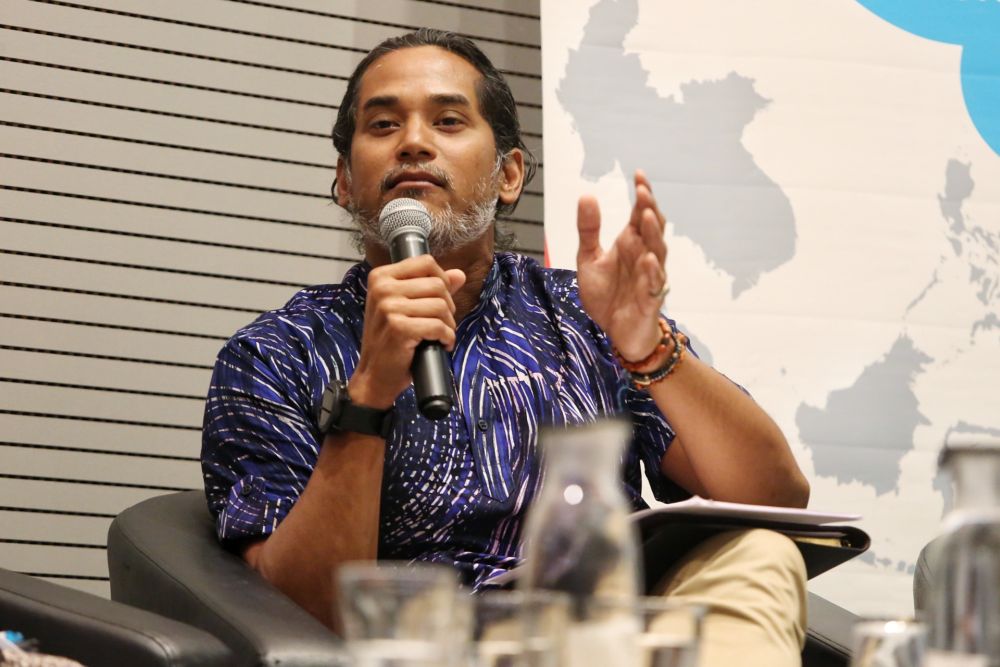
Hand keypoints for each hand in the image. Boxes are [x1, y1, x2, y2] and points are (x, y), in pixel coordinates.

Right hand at [350, 256, 465, 407]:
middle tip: (440, 323)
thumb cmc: (390, 340)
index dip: (441, 281)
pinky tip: (440, 344)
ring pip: (441, 305)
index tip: (439, 300)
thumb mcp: (406, 307)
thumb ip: (431, 288)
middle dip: (447, 307)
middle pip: (437, 285)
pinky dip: (446, 338)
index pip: (426, 263)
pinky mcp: (399, 328)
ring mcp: (389, 307)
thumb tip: (459, 275)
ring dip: (448, 324)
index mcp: (381, 277)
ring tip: (439, 335)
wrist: (374, 374)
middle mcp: (382, 288)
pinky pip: (439, 326)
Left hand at [577, 170, 667, 360]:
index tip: (638, 174)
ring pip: (658, 251)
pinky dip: (653, 271)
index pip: (640, 214)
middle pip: (652, 228)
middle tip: (642, 191)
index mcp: (631, 243)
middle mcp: (644, 255)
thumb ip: (589, 230)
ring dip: (653, 234)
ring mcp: (650, 276)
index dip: (642, 195)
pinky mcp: (650, 299)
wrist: (614, 332)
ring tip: (645, 216)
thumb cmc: (607, 295)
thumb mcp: (589, 259)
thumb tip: (586, 195)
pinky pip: (655, 283)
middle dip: (649, 209)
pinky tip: (649, 259)